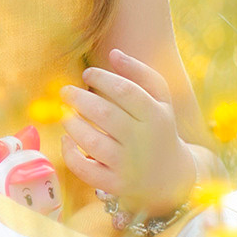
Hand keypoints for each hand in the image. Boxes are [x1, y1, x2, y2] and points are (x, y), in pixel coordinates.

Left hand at [60, 49, 195, 218]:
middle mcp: (143, 141)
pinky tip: (67, 140)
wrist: (171, 178)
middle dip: (78, 98)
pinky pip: (85, 169)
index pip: (125, 91)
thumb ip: (140, 73)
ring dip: (71, 123)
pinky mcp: (115, 184)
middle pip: (104, 114)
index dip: (102, 78)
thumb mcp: (160, 100)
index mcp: (156, 116)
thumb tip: (113, 53)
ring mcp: (128, 165)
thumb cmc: (158, 129)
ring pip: (91, 141)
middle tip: (66, 92)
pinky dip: (69, 153)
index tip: (87, 73)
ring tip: (66, 114)